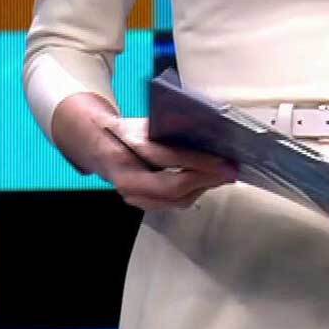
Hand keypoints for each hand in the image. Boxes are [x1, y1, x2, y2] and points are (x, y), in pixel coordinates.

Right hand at [54, 95, 238, 211]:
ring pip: (175, 200)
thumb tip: (207, 130)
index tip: (222, 161)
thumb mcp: (142, 124)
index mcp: (124, 151)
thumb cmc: (125, 132)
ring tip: (223, 176)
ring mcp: (133, 196)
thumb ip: (168, 128)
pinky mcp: (143, 204)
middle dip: (205, 180)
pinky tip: (207, 183)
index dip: (197, 162)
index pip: (166, 159)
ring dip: (203, 188)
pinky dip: (193, 193)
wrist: (98, 148)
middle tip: (230, 171)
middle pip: (173, 188)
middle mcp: (127, 179)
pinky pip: (173, 203)